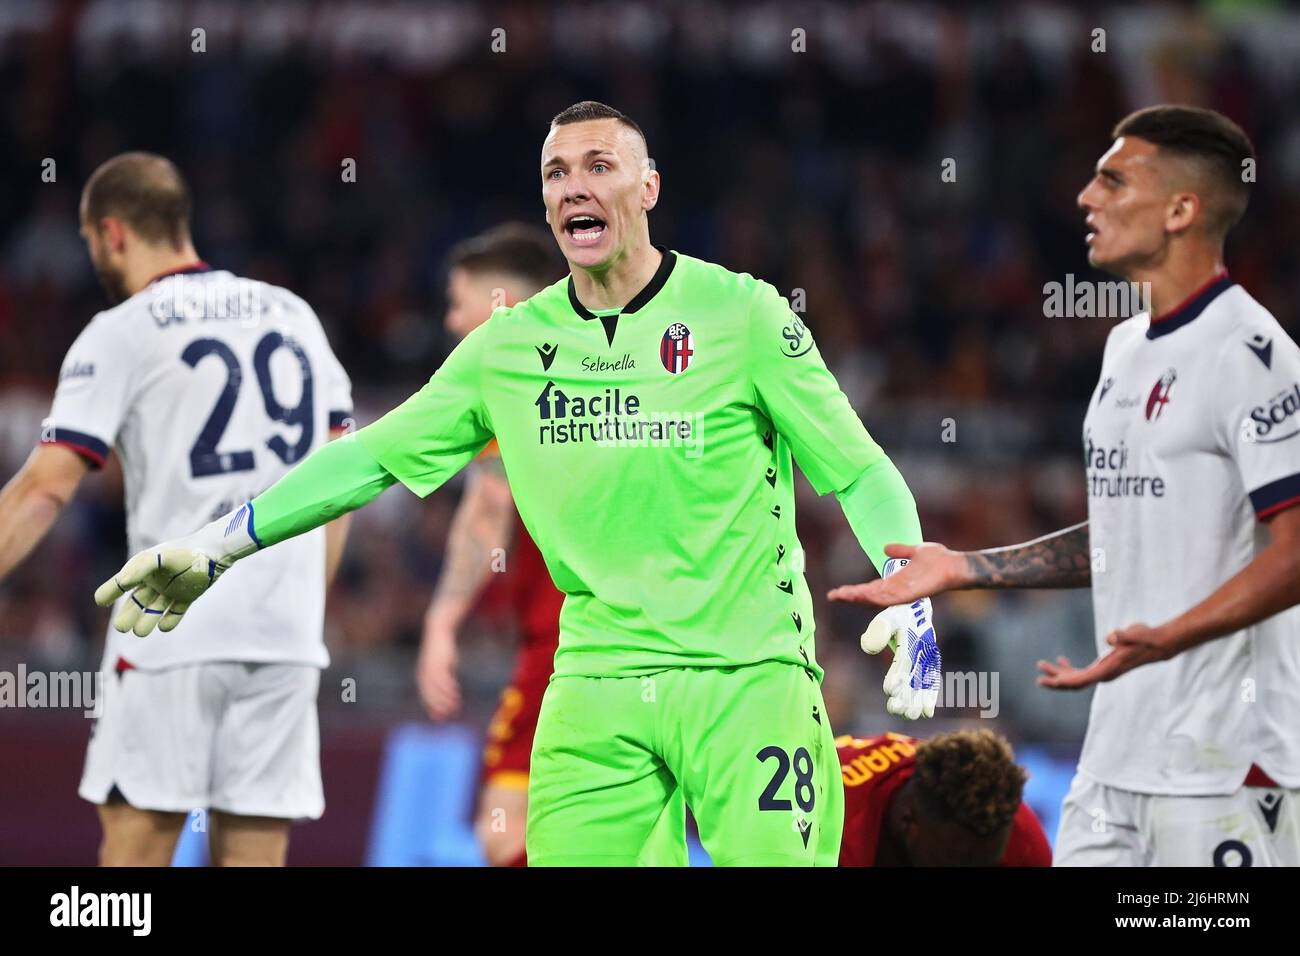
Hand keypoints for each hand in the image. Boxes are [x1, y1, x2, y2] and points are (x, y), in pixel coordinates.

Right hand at [94, 545, 226, 636]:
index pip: (121, 583)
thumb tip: (122, 581)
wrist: (216, 553)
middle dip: (127, 616)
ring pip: (154, 610)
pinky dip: (169, 622)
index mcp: (144, 568)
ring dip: (146, 622)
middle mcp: (155, 580)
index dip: (109, 592)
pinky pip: (175, 613)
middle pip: (136, 602)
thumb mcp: (161, 557)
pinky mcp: (187, 596)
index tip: (101, 601)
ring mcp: (171, 590)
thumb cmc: (186, 553)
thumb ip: (141, 568)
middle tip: (121, 628)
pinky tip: (164, 627)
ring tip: (140, 631)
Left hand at [417, 623, 461, 720]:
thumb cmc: (440, 653)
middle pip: (430, 695)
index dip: (433, 709)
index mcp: (422, 677)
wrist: (438, 634)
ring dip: (446, 700)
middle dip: (439, 708)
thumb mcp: (441, 669)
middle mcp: (424, 674)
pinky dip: (449, 688)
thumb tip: (449, 694)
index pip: (426, 698)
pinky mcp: (440, 663)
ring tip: (455, 708)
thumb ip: (442, 683)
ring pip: (438, 689)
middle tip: (448, 717)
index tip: (441, 720)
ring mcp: (431, 669)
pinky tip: (457, 693)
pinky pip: (444, 679)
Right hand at [828, 542, 966, 606]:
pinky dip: (875, 597)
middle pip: (868, 595)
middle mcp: (896, 590)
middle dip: (850, 596)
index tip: (838, 591)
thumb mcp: (914, 551)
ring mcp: (903, 594)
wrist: (955, 565)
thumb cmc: (939, 560)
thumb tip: (885, 548)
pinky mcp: (910, 594)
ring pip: (875, 598)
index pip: (870, 588)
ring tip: (842, 595)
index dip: (854, 590)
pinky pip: (890, 597)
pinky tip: (863, 595)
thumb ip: (900, 550)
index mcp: (895, 581)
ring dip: (859, 597)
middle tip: (832, 595)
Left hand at [860, 595, 941, 718]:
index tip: (889, 690)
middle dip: (907, 694)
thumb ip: (877, 631)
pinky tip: (926, 713)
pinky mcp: (932, 663)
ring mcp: (929, 657)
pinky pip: (932, 681)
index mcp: (911, 638)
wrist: (917, 609)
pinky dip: (930, 696)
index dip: (898, 675)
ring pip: (924, 682)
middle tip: (896, 710)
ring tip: (908, 715)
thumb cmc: (896, 616)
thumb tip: (869, 648)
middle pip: (915, 675)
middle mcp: (923, 649)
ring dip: (918, 700)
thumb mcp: (885, 618)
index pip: (904, 659)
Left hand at [1037, 624, 1173, 689]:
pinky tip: (1061, 660)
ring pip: (1077, 678)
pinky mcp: (1104, 667)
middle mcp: (1104, 674)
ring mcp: (1103, 672)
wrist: (1157, 644)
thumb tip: (1110, 636)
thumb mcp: (1135, 633)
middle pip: (1075, 682)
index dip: (1066, 682)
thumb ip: (1122, 635)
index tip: (1051, 682)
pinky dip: (1070, 668)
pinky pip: (1082, 672)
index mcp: (1108, 669)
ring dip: (1059, 674)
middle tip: (1038, 679)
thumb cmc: (1145, 638)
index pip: (1083, 680)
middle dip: (1056, 680)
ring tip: (1042, 666)